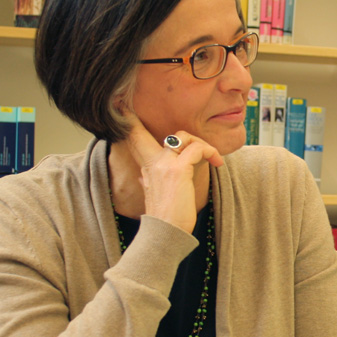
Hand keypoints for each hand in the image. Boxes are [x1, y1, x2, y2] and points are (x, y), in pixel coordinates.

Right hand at [122, 115, 223, 233]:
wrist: (165, 234)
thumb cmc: (165, 218)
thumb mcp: (151, 194)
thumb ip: (148, 179)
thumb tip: (144, 175)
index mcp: (145, 166)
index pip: (133, 135)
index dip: (128, 119)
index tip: (119, 103)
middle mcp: (152, 161)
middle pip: (169, 133)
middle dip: (190, 138)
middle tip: (207, 153)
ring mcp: (164, 164)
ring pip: (185, 137)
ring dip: (203, 146)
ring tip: (213, 161)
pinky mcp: (178, 170)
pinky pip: (197, 149)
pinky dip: (210, 152)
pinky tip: (216, 164)